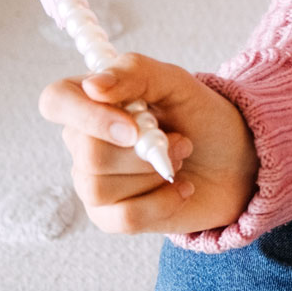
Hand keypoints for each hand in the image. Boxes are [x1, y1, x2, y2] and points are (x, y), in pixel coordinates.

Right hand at [37, 52, 259, 236]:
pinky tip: (182, 190)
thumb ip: (136, 73)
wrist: (235, 160)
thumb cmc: (200, 116)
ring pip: (100, 187)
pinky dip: (162, 203)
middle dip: (145, 151)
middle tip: (182, 142)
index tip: (133, 126)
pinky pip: (122, 217)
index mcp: (91, 100)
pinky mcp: (111, 215)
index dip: (87, 116)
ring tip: (181, 160)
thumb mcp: (177, 82)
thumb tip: (92, 85)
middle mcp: (83, 141)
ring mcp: (93, 181)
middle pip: (87, 153)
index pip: (56, 101)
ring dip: (154, 175)